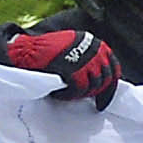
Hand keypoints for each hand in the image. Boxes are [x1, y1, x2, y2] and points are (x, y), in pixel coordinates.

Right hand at [0, 25, 120, 110]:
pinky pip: (78, 90)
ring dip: (80, 94)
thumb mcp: (74, 46)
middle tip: (85, 98)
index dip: (110, 83)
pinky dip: (69, 95)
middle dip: (96, 92)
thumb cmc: (49, 50)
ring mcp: (84, 61)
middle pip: (105, 79)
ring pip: (92, 86)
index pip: (113, 66)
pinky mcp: (74, 71)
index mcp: (95, 44)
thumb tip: (100, 76)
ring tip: (67, 93)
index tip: (104, 95)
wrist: (29, 50)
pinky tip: (60, 94)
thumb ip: (89, 58)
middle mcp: (93, 51)